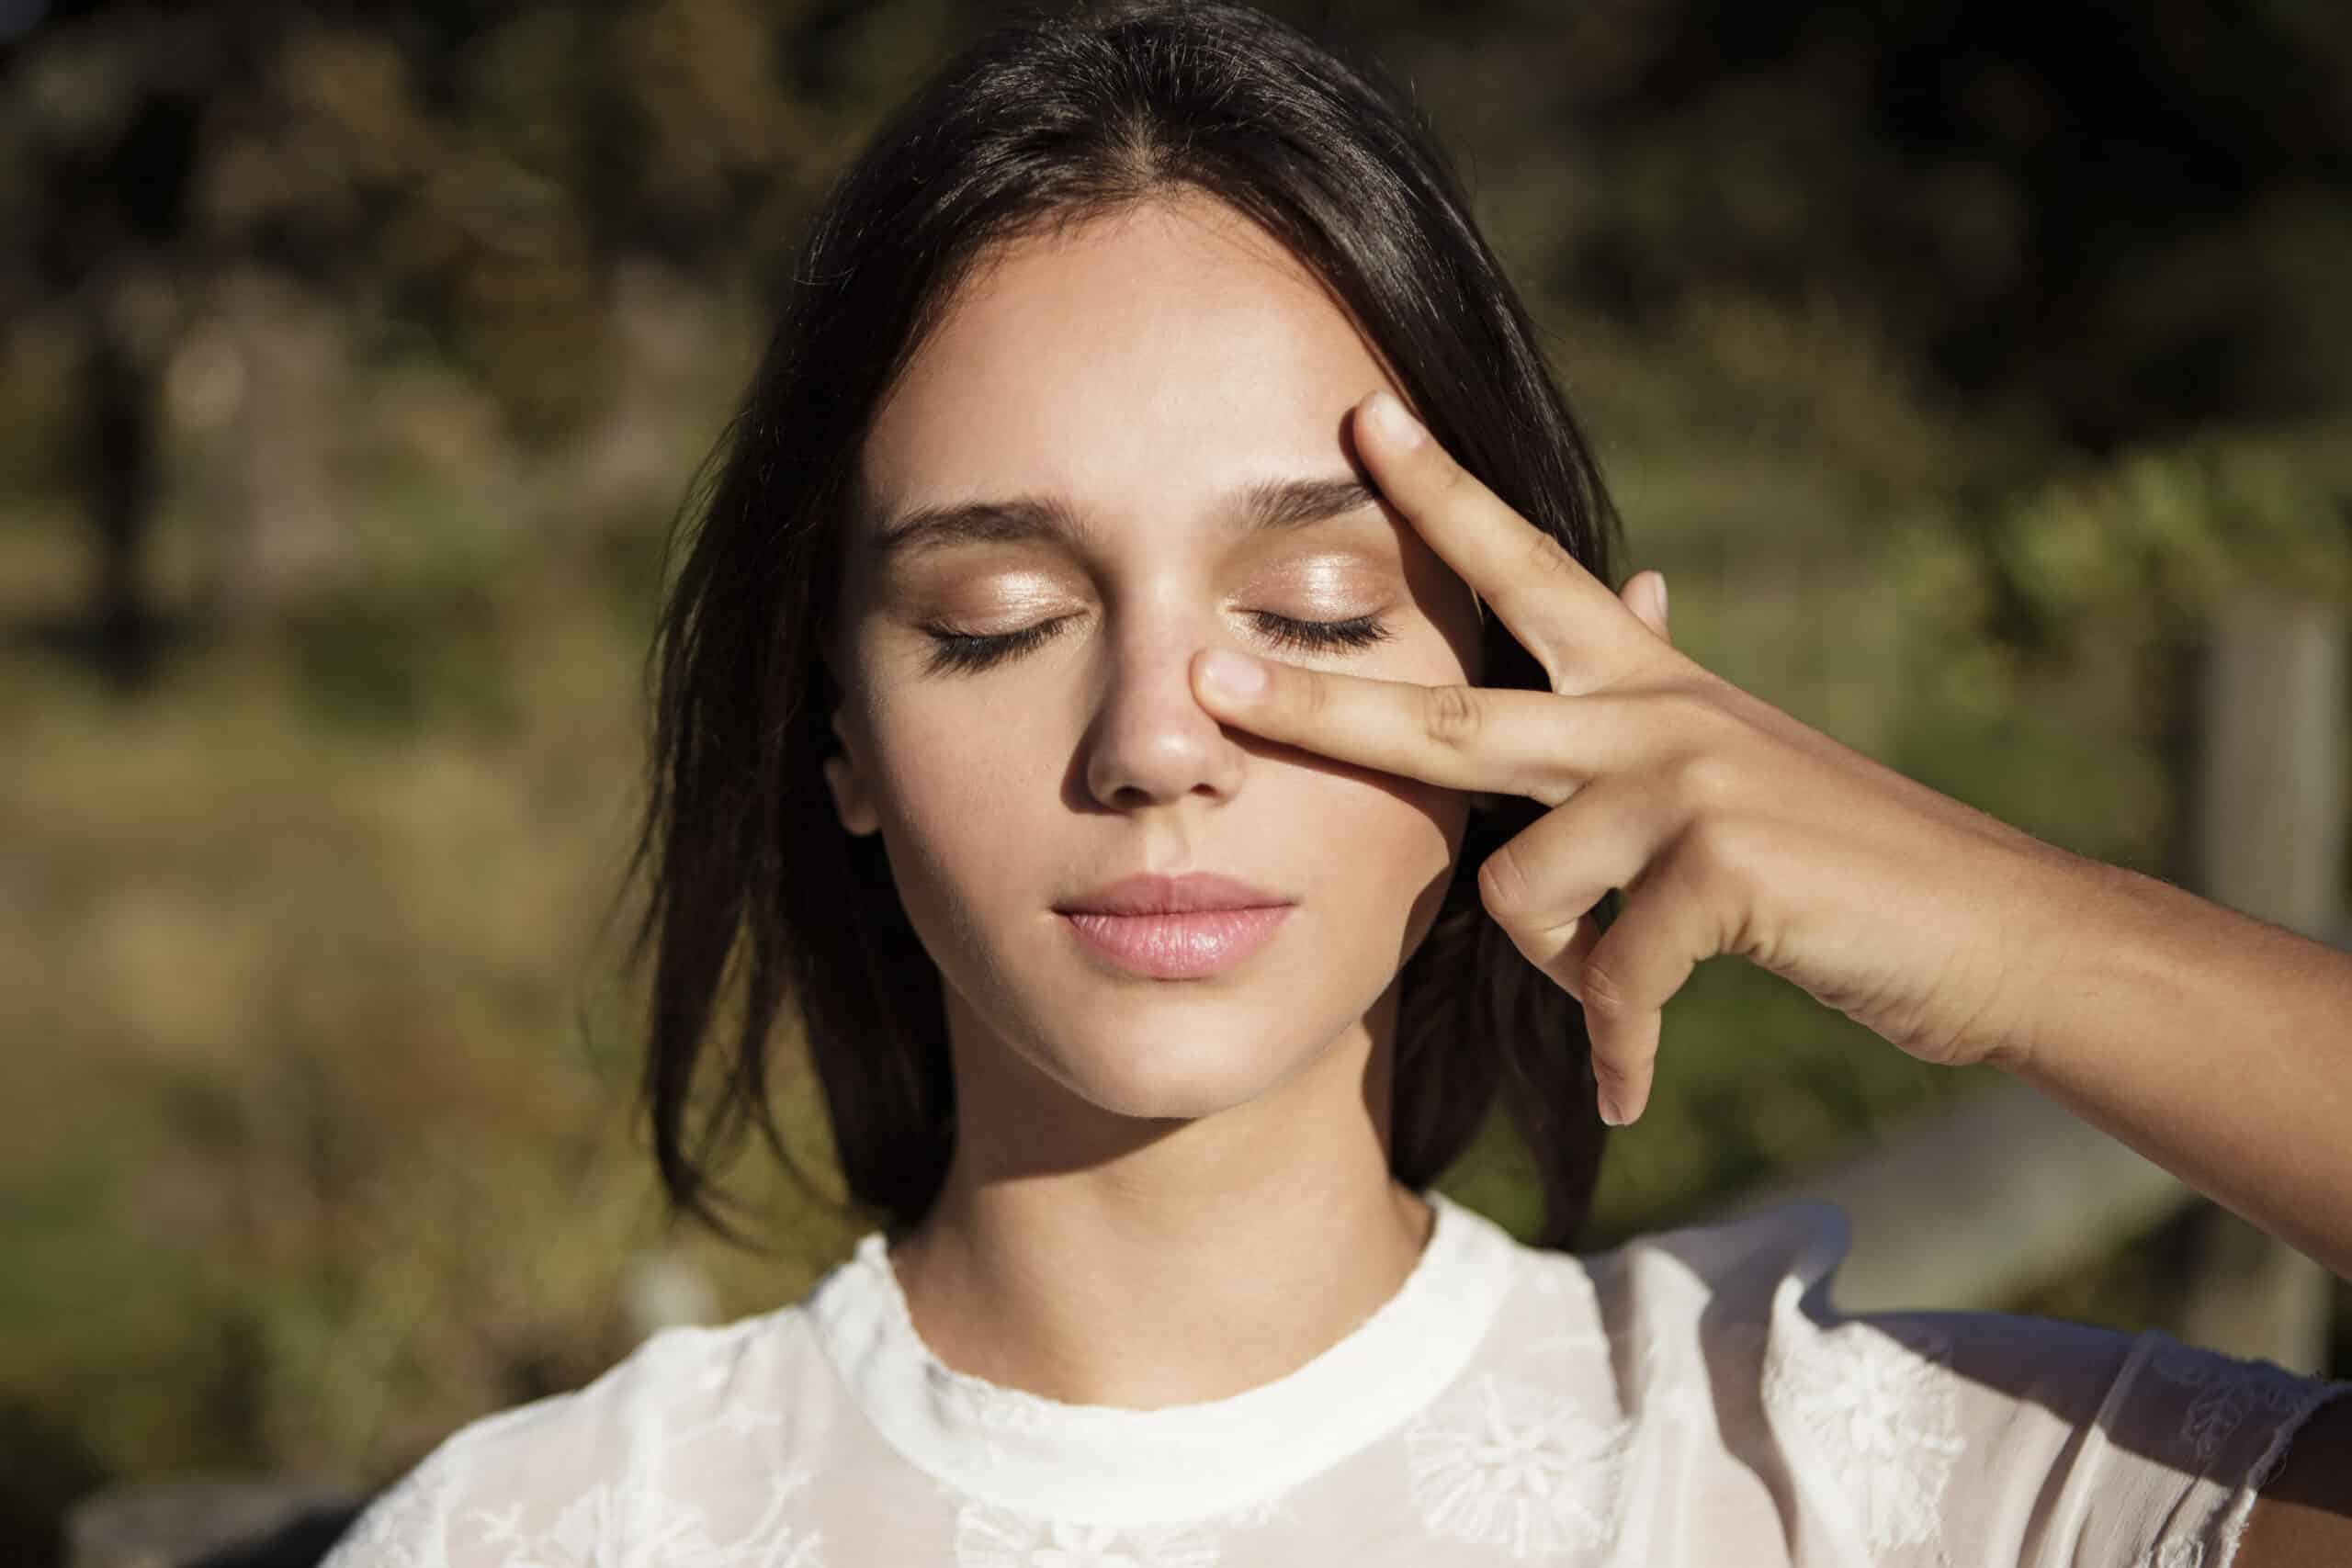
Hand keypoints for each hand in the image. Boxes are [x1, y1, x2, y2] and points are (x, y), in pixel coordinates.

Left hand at [1190, 388, 2086, 1125]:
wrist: (1984, 928)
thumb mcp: (1729, 761)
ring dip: (1561, 971)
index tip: (1360, 415)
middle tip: (1204, 687)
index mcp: (1644, 681)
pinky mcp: (1721, 868)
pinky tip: (1626, 1093)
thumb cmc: (1834, 864)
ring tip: (1625, 996)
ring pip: (1518, 893)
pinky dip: (1615, 1049)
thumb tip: (1638, 580)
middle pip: (1450, 712)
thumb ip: (1649, 695)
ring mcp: (1687, 783)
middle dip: (1321, 707)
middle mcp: (1653, 713)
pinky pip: (1607, 980)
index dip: (1441, 492)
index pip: (1524, 566)